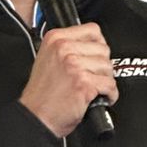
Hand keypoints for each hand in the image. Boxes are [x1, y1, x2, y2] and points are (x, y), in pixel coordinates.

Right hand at [19, 23, 117, 137]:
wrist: (36, 116)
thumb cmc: (41, 94)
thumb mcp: (47, 58)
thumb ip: (67, 47)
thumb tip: (91, 45)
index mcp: (55, 38)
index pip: (92, 30)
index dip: (97, 45)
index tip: (95, 56)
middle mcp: (64, 49)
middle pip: (103, 49)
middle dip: (101, 65)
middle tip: (92, 76)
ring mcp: (74, 65)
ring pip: (108, 67)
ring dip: (105, 80)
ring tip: (93, 88)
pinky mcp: (84, 83)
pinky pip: (110, 85)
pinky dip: (109, 95)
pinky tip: (98, 97)